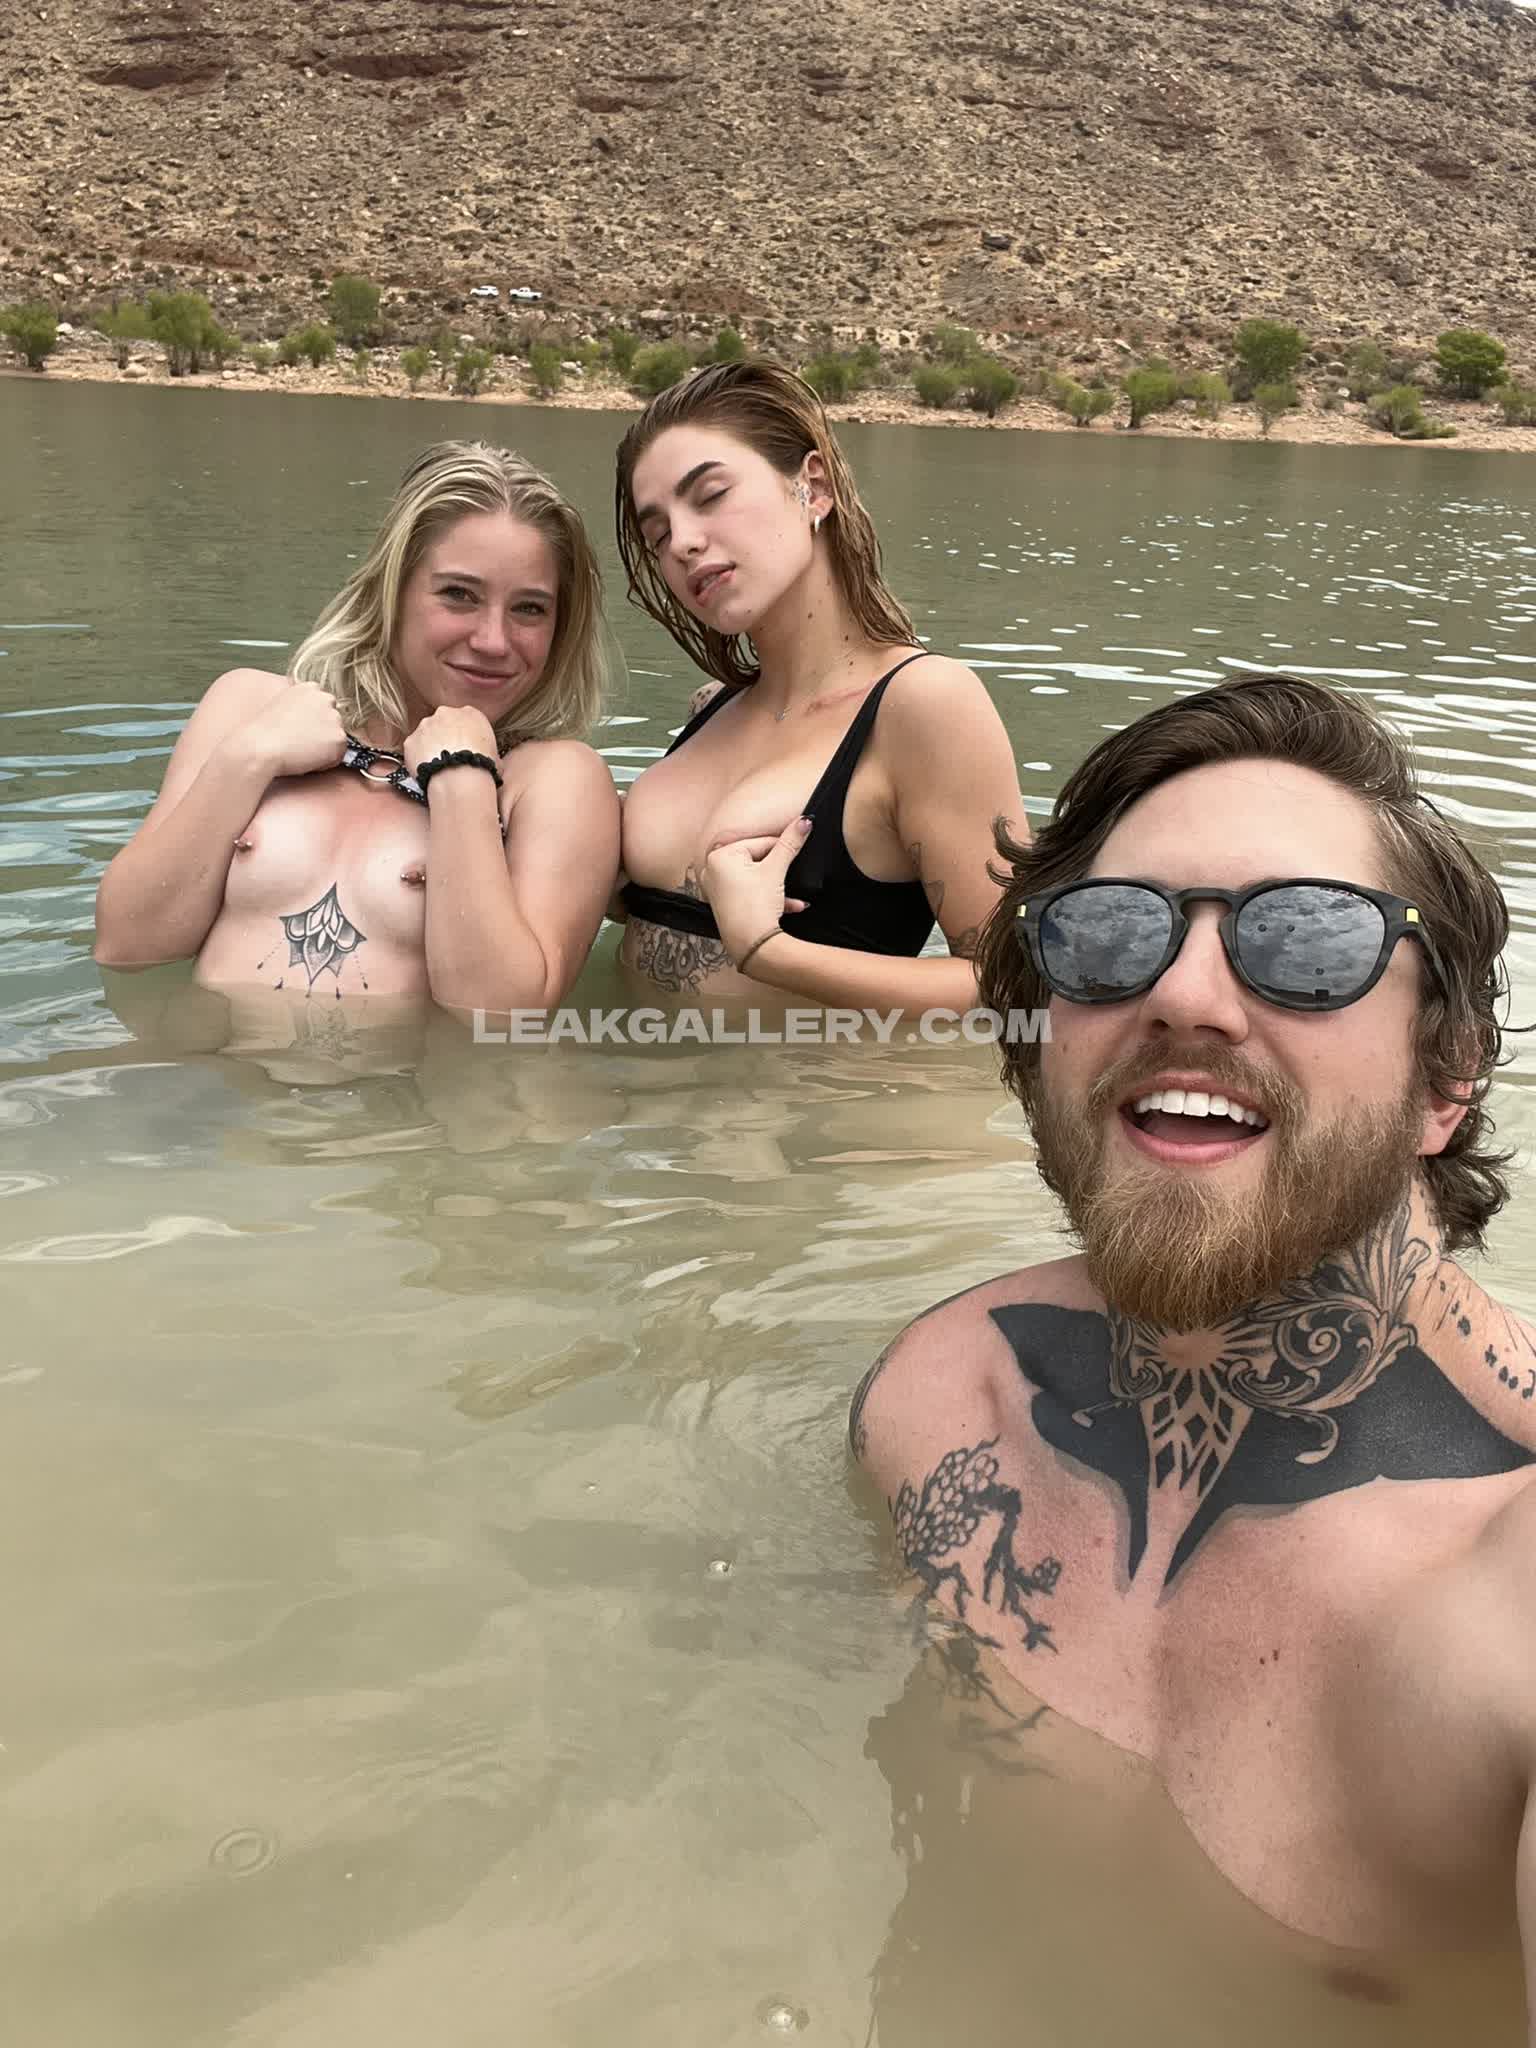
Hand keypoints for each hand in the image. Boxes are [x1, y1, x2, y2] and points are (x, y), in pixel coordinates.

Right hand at [237, 680, 347, 780]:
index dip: (313, 720)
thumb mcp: (282, 705)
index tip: (301, 728)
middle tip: (302, 742)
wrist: (261, 746)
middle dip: (323, 731)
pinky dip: (327, 761)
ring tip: (302, 750)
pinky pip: (338, 754)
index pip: (323, 704)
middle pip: (333, 719)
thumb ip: (301, 706)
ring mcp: (334, 718)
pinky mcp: (339, 737)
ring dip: (326, 746)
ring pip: (337, 736)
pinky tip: (307, 759)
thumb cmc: (264, 731)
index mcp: (310, 687)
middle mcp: (325, 698)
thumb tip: (311, 719)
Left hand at [403, 706, 499, 778]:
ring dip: (429, 746)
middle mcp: (446, 713)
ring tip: (437, 766)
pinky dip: (417, 758)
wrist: (461, 778)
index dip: (465, 735)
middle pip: (443, 722)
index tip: (464, 747)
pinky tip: (425, 770)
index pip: (466, 719)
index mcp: (471, 713)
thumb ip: (488, 751)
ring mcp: (426, 725)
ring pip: (425, 734)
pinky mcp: (411, 740)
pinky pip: (413, 748)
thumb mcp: (496, 756)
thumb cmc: (483, 768)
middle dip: (444, 736)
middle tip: (449, 756)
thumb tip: (491, 762)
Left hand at [700, 816, 811, 961]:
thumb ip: (790, 843)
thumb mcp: (776, 870)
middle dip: (779, 870)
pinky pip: (750, 893)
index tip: (797, 848)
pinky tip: (791, 906)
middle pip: (756, 860)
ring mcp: (716, 889)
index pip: (758, 843)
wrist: (752, 946)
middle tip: (795, 873)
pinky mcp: (724, 904)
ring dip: (778, 886)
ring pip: (755, 878)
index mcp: (720, 856)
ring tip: (794, 896)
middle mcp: (712, 870)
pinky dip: (769, 898)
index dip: (781, 848)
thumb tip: (805, 821)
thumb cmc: (756, 906)